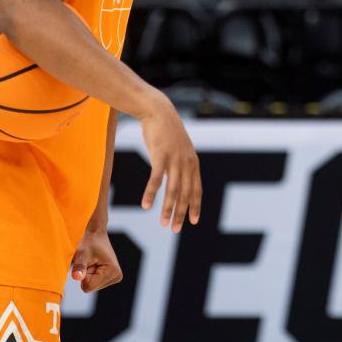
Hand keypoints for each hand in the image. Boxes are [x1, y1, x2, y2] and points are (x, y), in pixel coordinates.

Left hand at [70, 230, 122, 292]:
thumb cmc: (89, 242)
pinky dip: (91, 274)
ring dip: (88, 274)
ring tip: (92, 261)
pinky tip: (95, 263)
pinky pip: (94, 282)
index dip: (83, 275)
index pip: (88, 287)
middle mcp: (117, 276)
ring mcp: (115, 277)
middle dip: (86, 275)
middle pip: (91, 287)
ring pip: (92, 285)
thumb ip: (79, 267)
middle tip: (90, 261)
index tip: (88, 262)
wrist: (96, 234)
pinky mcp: (111, 276)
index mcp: (113, 272)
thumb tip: (76, 278)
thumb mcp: (82, 254)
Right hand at [137, 93, 201, 232]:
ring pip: (173, 190)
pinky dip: (151, 194)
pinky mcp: (160, 156)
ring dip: (168, 209)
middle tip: (175, 229)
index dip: (195, 206)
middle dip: (181, 213)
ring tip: (163, 224)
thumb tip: (178, 178)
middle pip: (186, 193)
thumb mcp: (178, 149)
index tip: (194, 221)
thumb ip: (180, 164)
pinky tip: (145, 206)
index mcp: (192, 163)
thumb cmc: (166, 132)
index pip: (196, 189)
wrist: (158, 111)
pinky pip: (156, 179)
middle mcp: (187, 163)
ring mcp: (175, 159)